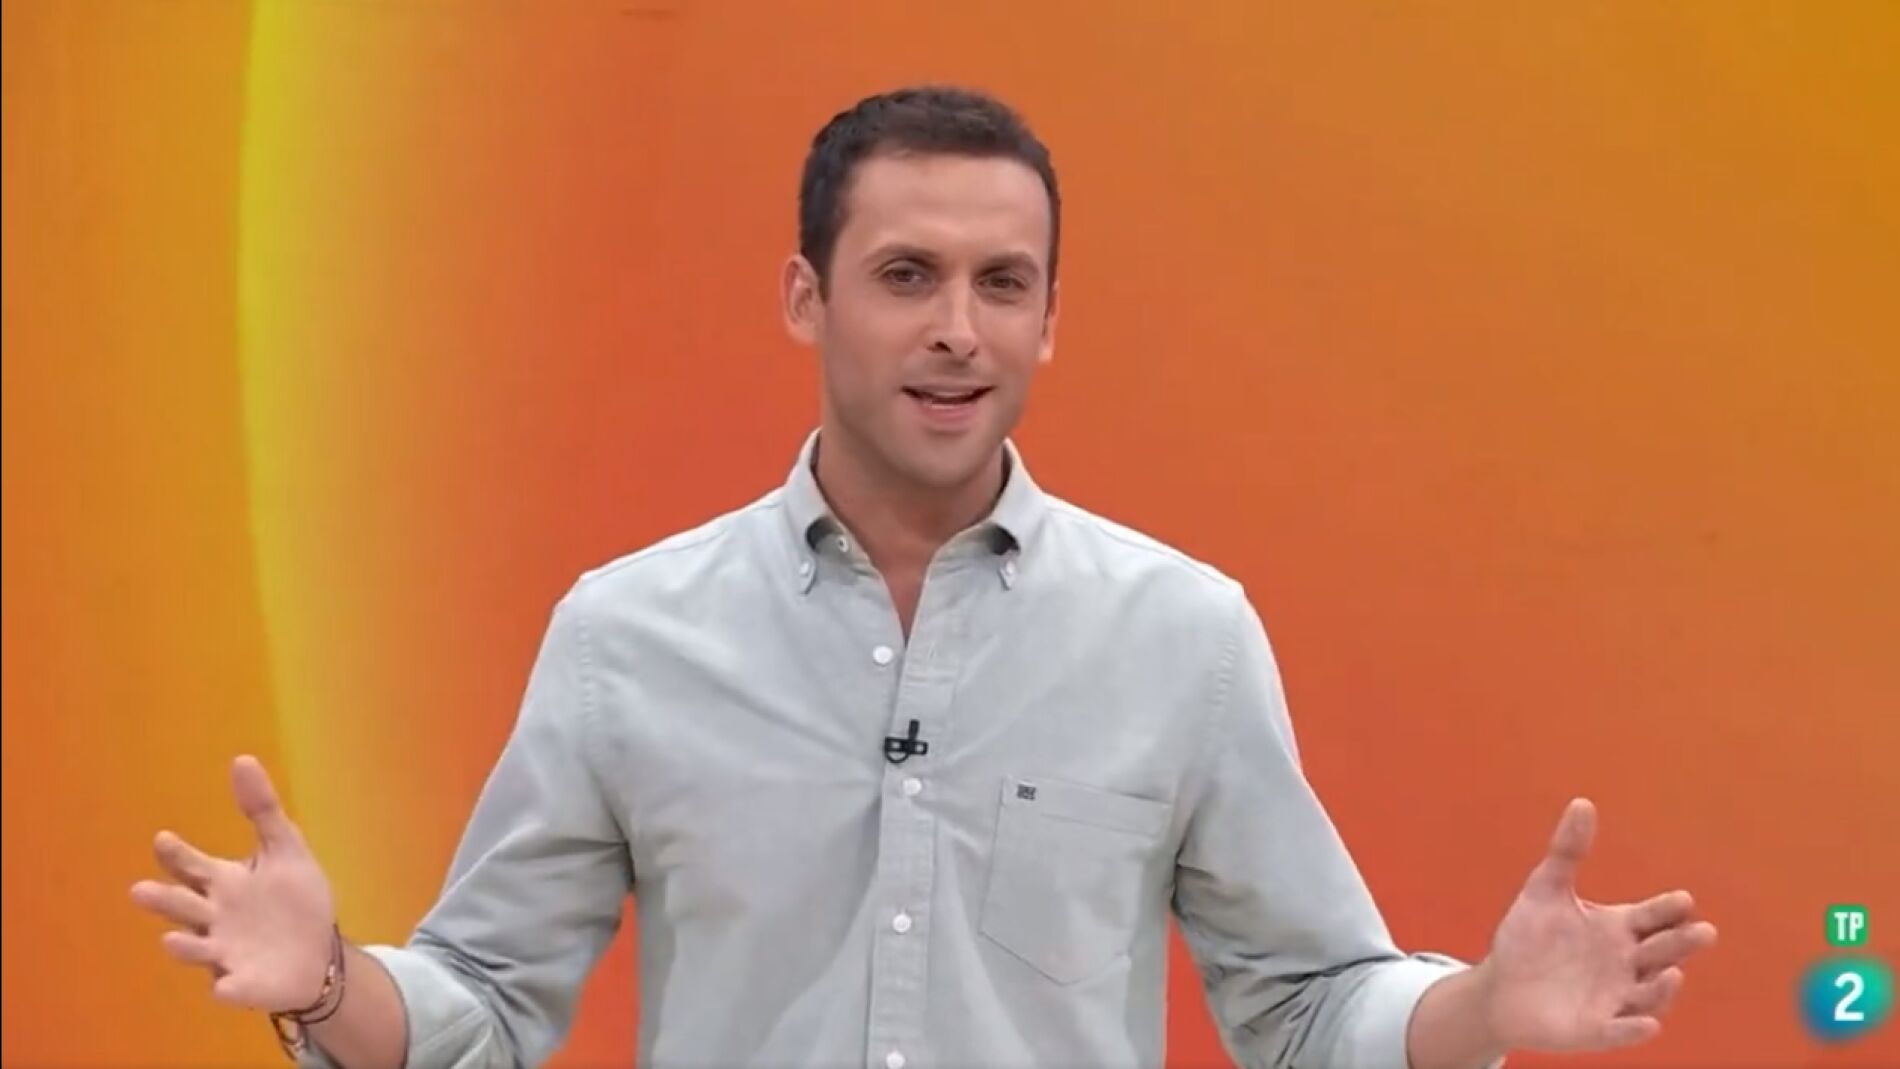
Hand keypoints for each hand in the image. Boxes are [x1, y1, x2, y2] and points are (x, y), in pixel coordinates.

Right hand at [131, 755, 337, 1010]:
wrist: (319, 953)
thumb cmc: (293, 900)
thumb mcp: (285, 848)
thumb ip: (262, 808)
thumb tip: (242, 759)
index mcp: (223, 883)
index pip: (192, 865)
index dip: (177, 854)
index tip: (163, 839)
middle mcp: (215, 918)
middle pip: (183, 906)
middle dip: (163, 900)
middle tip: (140, 890)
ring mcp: (226, 953)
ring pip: (197, 949)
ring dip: (183, 946)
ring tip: (171, 940)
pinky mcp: (243, 984)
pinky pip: (231, 988)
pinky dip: (227, 988)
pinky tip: (225, 987)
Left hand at [1475, 798, 1717, 1051]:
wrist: (1501, 986)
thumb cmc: (1529, 937)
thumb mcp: (1546, 890)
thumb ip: (1567, 851)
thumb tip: (1583, 803)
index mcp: (1619, 928)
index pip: (1653, 916)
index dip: (1668, 909)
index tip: (1683, 900)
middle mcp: (1625, 964)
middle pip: (1662, 952)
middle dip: (1683, 943)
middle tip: (1704, 931)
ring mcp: (1614, 997)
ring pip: (1649, 994)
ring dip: (1662, 987)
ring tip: (1672, 973)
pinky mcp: (1595, 1028)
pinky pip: (1619, 1031)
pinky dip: (1633, 1029)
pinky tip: (1645, 1024)